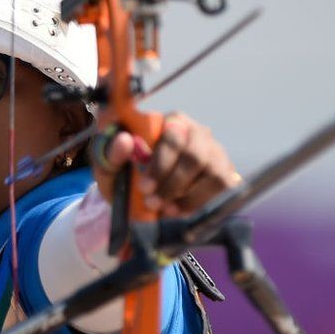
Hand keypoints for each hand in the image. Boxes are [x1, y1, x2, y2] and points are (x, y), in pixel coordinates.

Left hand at [91, 113, 239, 217]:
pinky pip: (221, 187)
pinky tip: (179, 211)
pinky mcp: (225, 172)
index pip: (172, 137)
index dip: (160, 163)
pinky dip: (199, 202)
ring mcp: (214, 152)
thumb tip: (124, 141)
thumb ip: (111, 153)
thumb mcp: (109, 166)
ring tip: (165, 210)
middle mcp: (196, 132)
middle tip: (152, 202)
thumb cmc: (125, 174)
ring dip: (187, 196)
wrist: (140, 198)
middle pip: (195, 155)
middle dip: (173, 183)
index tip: (144, 187)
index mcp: (169, 122)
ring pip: (212, 172)